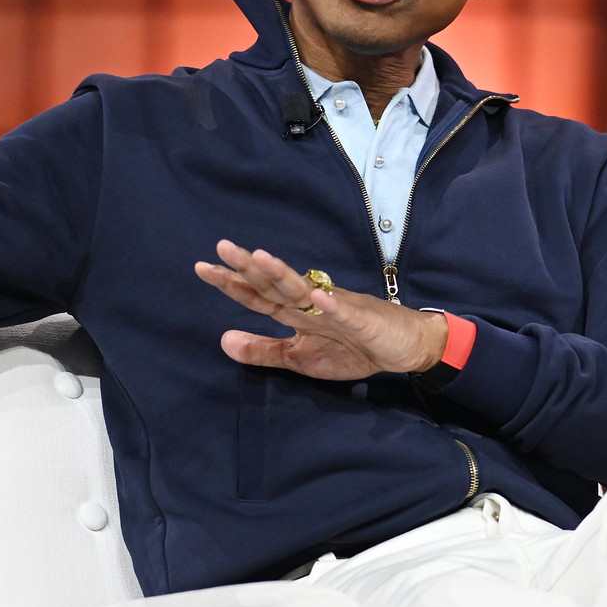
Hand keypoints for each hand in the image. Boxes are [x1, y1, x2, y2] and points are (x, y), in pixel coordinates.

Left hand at [194, 239, 446, 380]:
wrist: (404, 347)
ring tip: (260, 259)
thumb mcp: (299, 358)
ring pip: (305, 289)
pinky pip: (344, 311)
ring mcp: (336, 307)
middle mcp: (311, 302)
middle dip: (249, 268)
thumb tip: (223, 340)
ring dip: (283, 274)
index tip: (203, 268)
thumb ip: (262, 350)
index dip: (232, 283)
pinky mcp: (361, 319)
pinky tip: (316, 297)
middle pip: (275, 284)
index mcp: (296, 312)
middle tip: (221, 248)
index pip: (258, 296)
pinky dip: (331, 304)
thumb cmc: (352, 348)